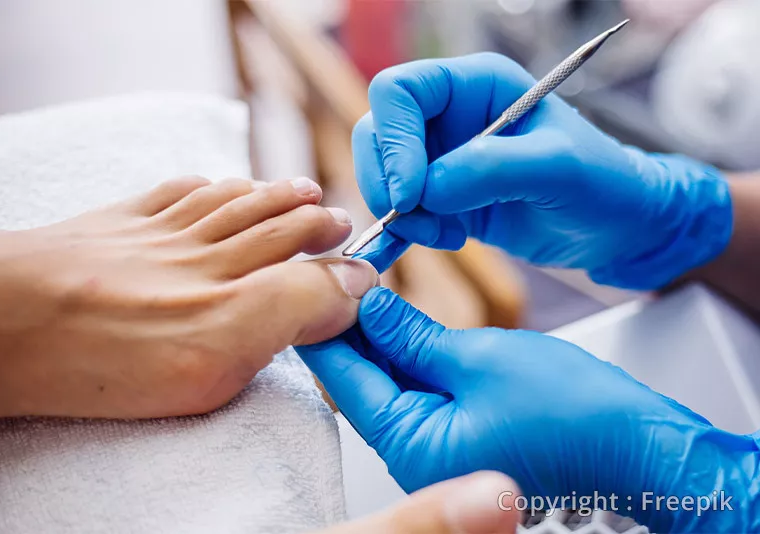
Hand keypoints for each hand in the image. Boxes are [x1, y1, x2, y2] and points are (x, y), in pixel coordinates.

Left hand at [0, 176, 377, 421]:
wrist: (0, 322)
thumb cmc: (102, 359)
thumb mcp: (216, 361)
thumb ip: (290, 316)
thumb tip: (347, 287)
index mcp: (232, 296)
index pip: (307, 270)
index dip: (343, 266)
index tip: (365, 268)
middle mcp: (202, 257)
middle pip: (272, 225)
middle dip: (314, 220)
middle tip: (340, 220)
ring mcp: (158, 236)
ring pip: (231, 202)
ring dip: (272, 194)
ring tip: (301, 189)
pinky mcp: (116, 225)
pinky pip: (172, 193)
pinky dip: (206, 186)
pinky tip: (216, 185)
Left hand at [298, 288, 758, 532]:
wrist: (638, 447)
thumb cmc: (574, 413)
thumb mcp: (480, 357)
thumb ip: (411, 334)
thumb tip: (367, 305)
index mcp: (412, 446)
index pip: (343, 378)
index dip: (322, 324)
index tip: (308, 281)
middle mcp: (415, 455)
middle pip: (360, 381)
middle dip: (347, 326)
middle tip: (339, 273)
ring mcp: (437, 447)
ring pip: (386, 382)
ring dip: (376, 337)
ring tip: (364, 284)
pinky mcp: (458, 434)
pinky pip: (415, 390)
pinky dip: (405, 353)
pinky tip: (398, 318)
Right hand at [353, 53, 732, 288]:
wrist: (614, 227)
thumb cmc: (601, 183)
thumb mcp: (559, 168)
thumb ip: (492, 168)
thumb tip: (426, 191)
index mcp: (475, 84)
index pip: (400, 91)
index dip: (393, 138)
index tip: (411, 191)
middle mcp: (448, 116)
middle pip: (377, 133)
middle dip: (388, 182)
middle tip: (422, 221)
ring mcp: (440, 159)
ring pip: (381, 176)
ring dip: (399, 214)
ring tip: (446, 237)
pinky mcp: (440, 199)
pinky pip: (397, 212)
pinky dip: (395, 235)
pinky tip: (420, 247)